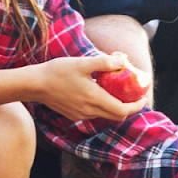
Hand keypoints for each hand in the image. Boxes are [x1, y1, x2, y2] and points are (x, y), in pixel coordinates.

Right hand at [32, 54, 147, 121]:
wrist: (34, 85)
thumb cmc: (57, 72)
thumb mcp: (82, 63)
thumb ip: (104, 63)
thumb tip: (123, 61)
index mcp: (95, 99)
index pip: (123, 111)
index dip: (136, 106)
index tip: (143, 98)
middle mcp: (90, 111)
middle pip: (117, 116)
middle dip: (129, 108)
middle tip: (135, 96)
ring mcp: (81, 115)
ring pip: (105, 115)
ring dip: (115, 107)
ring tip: (118, 92)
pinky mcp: (74, 115)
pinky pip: (94, 113)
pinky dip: (102, 106)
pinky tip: (100, 93)